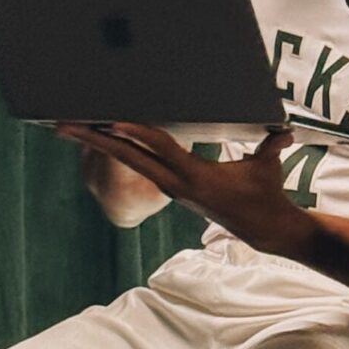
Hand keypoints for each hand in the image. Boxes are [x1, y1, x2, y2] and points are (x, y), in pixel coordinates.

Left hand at [54, 124, 308, 249]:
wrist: (262, 228)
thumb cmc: (266, 193)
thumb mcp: (268, 167)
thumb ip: (272, 145)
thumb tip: (285, 131)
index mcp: (194, 175)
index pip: (159, 148)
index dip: (135, 133)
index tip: (110, 120)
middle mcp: (175, 183)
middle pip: (127, 157)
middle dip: (95, 139)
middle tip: (64, 124)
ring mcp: (170, 187)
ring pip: (126, 161)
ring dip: (97, 144)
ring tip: (70, 127)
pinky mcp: (171, 189)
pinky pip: (137, 166)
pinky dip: (117, 150)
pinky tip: (102, 139)